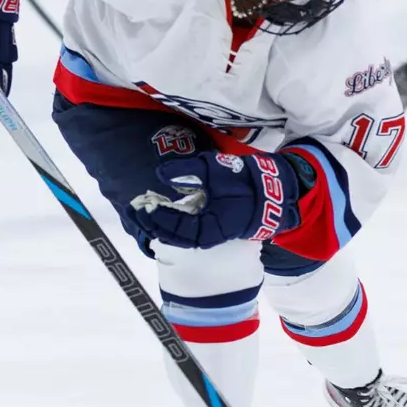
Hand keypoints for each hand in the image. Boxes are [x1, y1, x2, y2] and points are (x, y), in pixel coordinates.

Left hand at [136, 150, 308, 249]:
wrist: (270, 190)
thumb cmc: (244, 181)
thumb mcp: (215, 170)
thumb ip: (188, 171)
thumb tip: (161, 173)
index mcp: (210, 227)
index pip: (177, 228)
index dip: (159, 218)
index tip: (144, 205)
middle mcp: (208, 236)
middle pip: (173, 236)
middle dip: (153, 224)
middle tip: (135, 210)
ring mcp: (209, 233)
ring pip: (177, 235)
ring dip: (159, 224)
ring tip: (142, 212)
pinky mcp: (209, 228)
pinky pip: (184, 230)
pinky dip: (170, 223)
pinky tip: (159, 213)